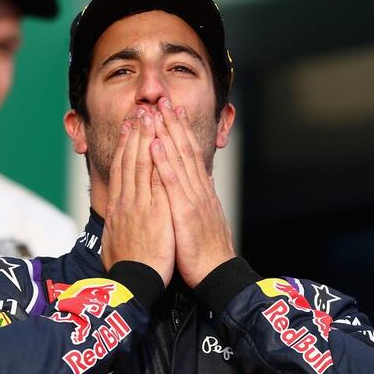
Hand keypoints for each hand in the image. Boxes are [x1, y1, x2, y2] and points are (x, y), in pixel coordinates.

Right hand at [102, 109, 174, 287]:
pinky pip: (155, 180)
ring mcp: (140, 205)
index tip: (128, 127)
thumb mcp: (116, 242)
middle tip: (138, 111)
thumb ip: (118, 226)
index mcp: (118, 207)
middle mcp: (126, 201)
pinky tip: (160, 143)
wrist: (133, 284)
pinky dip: (157, 160)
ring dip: (144, 138)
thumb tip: (114, 220)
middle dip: (134, 134)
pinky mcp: (155, 212)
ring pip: (141, 164)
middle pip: (129, 161)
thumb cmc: (126, 268)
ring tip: (148, 116)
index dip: (124, 146)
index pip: (120, 170)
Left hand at [151, 97, 234, 287]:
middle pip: (186, 149)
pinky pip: (172, 183)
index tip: (175, 111)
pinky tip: (157, 144)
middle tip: (165, 99)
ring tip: (158, 112)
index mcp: (201, 191)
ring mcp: (192, 198)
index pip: (191, 154)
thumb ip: (201, 197)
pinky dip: (165, 162)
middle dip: (174, 123)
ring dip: (168, 133)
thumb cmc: (207, 251)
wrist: (216, 274)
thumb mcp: (206, 218)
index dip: (182, 131)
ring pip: (179, 159)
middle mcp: (198, 189)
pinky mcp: (185, 211)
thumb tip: (202, 181)